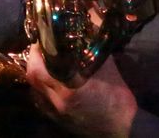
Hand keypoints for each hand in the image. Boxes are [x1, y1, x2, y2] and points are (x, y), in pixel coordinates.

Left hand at [24, 47, 138, 136]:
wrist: (125, 128)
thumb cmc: (118, 98)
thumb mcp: (107, 69)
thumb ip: (92, 48)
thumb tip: (86, 29)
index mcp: (70, 86)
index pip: (40, 66)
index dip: (36, 51)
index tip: (41, 39)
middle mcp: (58, 99)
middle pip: (33, 76)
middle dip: (34, 60)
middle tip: (41, 49)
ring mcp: (57, 110)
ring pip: (36, 87)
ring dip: (37, 72)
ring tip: (45, 60)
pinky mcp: (58, 116)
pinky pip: (42, 97)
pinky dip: (43, 85)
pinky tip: (51, 78)